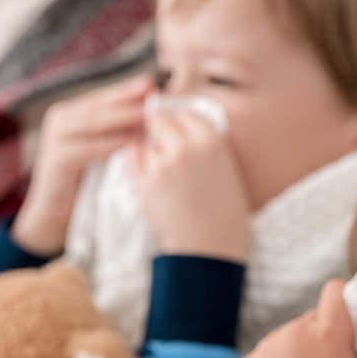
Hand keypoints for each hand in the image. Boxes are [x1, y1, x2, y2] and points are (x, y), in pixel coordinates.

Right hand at [12, 77, 151, 254]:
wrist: (56, 214)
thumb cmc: (87, 178)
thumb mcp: (103, 147)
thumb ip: (118, 128)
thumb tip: (152, 108)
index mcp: (71, 112)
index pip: (103, 96)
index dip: (126, 90)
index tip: (152, 84)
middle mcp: (60, 120)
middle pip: (99, 106)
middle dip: (127, 100)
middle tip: (152, 96)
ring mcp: (54, 139)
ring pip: (93, 123)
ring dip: (123, 119)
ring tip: (148, 116)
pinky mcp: (55, 161)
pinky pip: (86, 149)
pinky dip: (110, 145)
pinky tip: (131, 143)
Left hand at [126, 106, 250, 261]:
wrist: (210, 245)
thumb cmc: (223, 210)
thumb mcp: (226, 167)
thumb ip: (205, 143)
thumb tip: (183, 123)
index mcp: (212, 142)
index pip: (187, 112)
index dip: (180, 120)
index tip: (177, 127)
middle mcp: (186, 147)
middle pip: (161, 119)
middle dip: (158, 127)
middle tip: (160, 141)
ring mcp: (163, 164)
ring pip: (145, 141)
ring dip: (149, 150)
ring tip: (164, 173)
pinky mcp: (144, 182)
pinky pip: (131, 157)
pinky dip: (135, 161)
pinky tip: (148, 174)